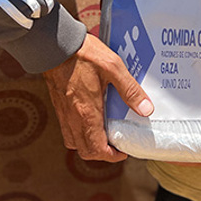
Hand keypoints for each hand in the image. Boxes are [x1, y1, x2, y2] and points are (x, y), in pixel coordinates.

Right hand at [42, 33, 153, 161]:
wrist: (54, 44)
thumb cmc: (83, 54)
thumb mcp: (113, 67)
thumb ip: (130, 90)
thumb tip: (146, 110)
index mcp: (87, 112)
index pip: (96, 149)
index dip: (111, 156)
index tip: (122, 150)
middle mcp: (73, 117)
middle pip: (84, 151)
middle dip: (101, 153)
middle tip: (115, 144)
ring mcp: (64, 112)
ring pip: (74, 141)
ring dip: (89, 144)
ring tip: (103, 133)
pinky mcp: (58, 105)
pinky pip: (67, 129)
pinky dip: (79, 133)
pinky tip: (89, 118)